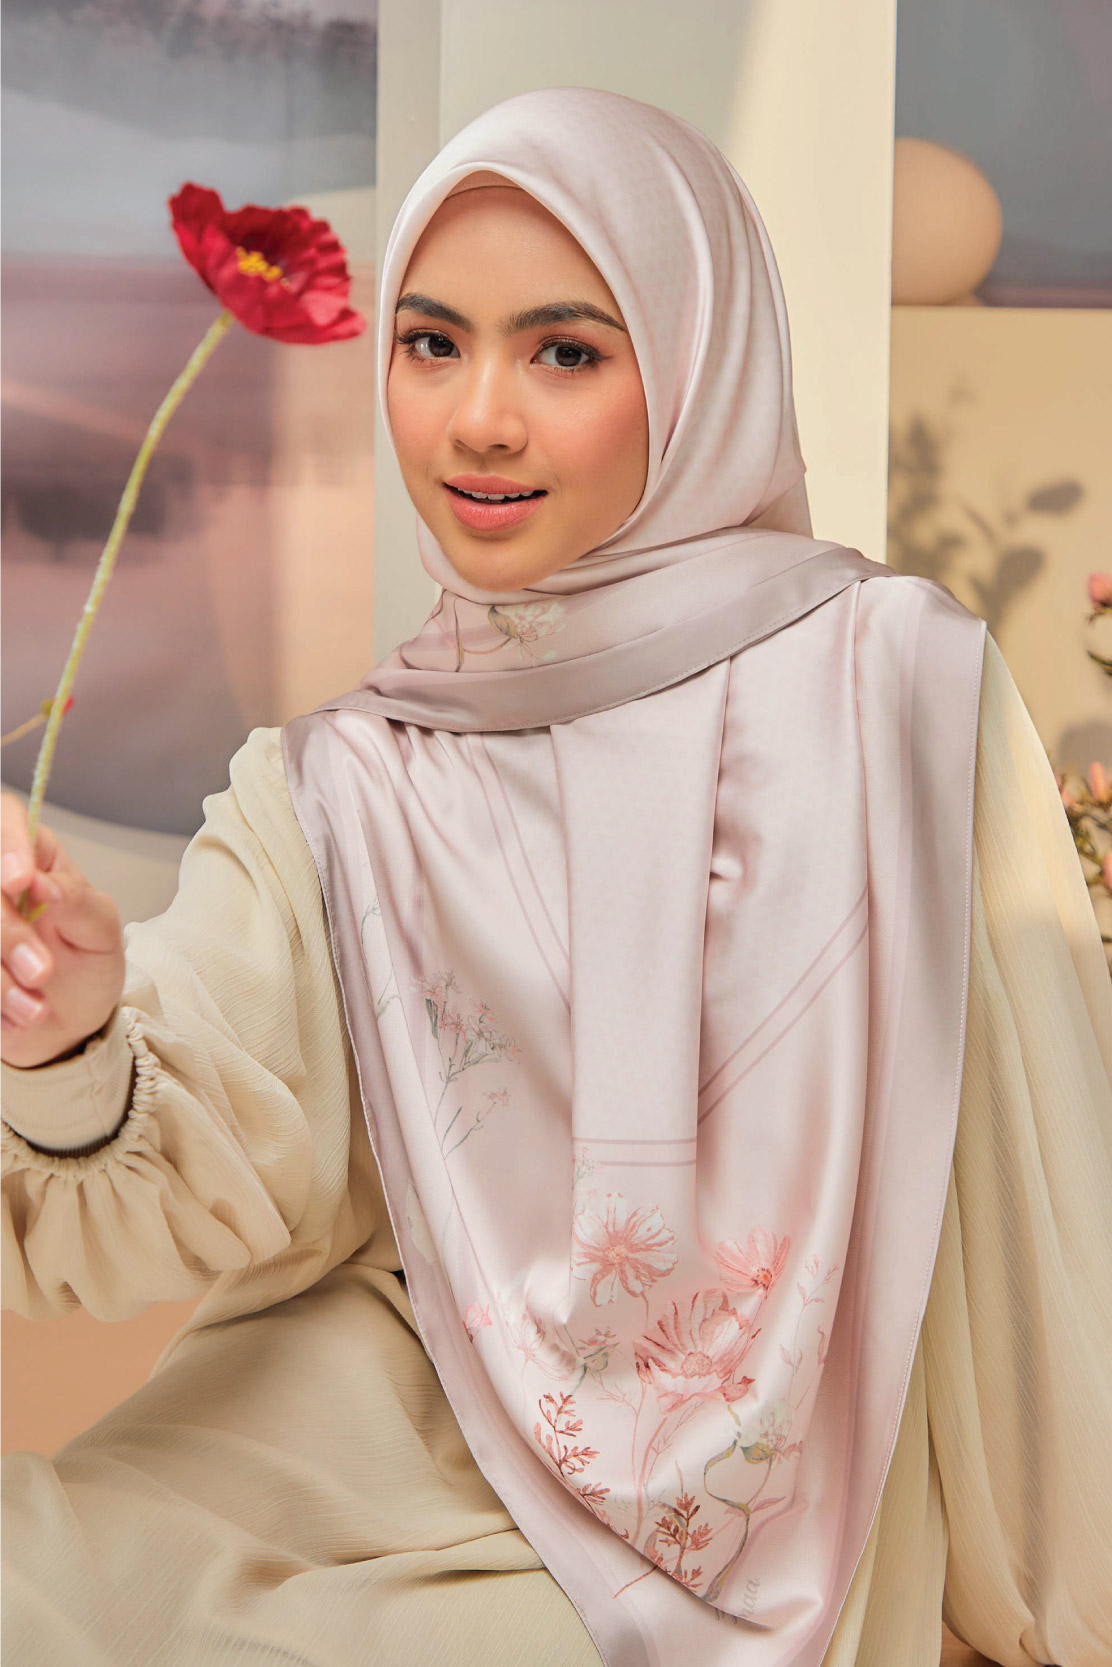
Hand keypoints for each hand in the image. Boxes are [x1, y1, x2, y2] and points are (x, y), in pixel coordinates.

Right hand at [1, 793, 124, 1068]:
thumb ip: (78, 903)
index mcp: (31, 855)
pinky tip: (17, 1014)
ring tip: (35, 1007)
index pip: (6, 818)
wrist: (68, 1024)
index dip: (7, 844)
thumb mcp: (102, 934)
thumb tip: (43, 882)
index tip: (20, 880)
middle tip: (41, 971)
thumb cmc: (87, 964)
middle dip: (7, 934)